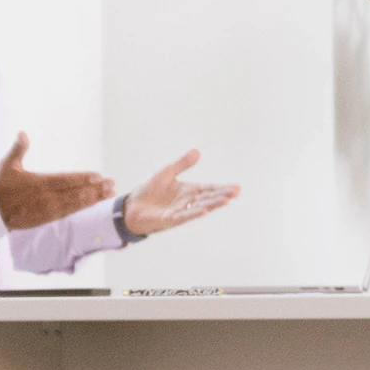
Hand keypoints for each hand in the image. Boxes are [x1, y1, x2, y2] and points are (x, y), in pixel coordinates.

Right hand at [0, 133, 113, 229]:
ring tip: (109, 193)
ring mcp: (48, 209)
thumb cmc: (1, 186)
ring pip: (75, 204)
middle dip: (94, 189)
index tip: (98, 176)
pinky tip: (94, 202)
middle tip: (111, 184)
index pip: (65, 180)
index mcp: (38, 183)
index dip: (82, 179)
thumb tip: (23, 133)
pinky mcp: (47, 218)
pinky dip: (82, 207)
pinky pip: (69, 212)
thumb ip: (18, 149)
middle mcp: (46, 197)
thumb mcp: (8, 165)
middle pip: (74, 193)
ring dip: (93, 198)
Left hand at [122, 149, 239, 234]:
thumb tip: (197, 151)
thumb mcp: (167, 172)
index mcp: (189, 191)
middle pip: (208, 198)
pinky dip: (194, 213)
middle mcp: (188, 202)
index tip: (237, 187)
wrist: (133, 206)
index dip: (222, 188)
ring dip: (213, 204)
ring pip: (200, 206)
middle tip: (237, 192)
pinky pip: (184, 216)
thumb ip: (182, 164)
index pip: (209, 189)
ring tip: (227, 200)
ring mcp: (180, 211)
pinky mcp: (170, 219)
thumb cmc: (150, 191)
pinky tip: (204, 210)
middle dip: (222, 195)